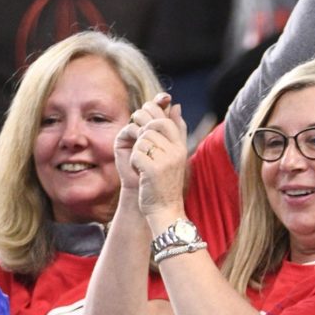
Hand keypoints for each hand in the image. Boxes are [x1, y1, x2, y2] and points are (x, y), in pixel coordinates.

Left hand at [128, 94, 187, 221]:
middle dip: (139, 126)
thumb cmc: (165, 182)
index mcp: (181, 146)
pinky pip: (136, 153)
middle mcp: (177, 151)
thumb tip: (176, 105)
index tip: (142, 124)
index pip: (166, 118)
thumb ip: (176, 130)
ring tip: (141, 161)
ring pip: (142, 138)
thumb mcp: (174, 154)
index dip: (150, 116)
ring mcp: (167, 160)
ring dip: (136, 149)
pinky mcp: (153, 170)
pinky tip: (138, 171)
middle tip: (135, 136)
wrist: (165, 210)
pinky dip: (132, 161)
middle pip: (154, 123)